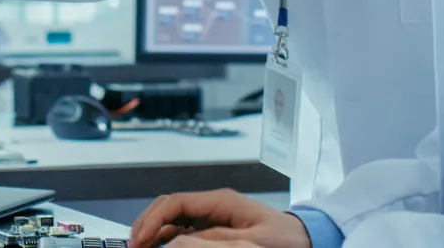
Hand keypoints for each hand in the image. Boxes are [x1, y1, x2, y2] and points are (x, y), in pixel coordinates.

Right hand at [130, 189, 311, 247]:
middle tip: (134, 246)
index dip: (152, 221)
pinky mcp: (217, 229)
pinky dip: (169, 239)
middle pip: (168, 208)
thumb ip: (211, 243)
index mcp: (221, 201)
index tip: (140, 240)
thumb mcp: (248, 245)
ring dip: (156, 233)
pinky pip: (185, 230)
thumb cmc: (286, 242)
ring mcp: (214, 216)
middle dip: (147, 225)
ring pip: (173, 219)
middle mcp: (214, 205)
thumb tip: (174, 242)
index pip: (174, 203)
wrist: (309, 241)